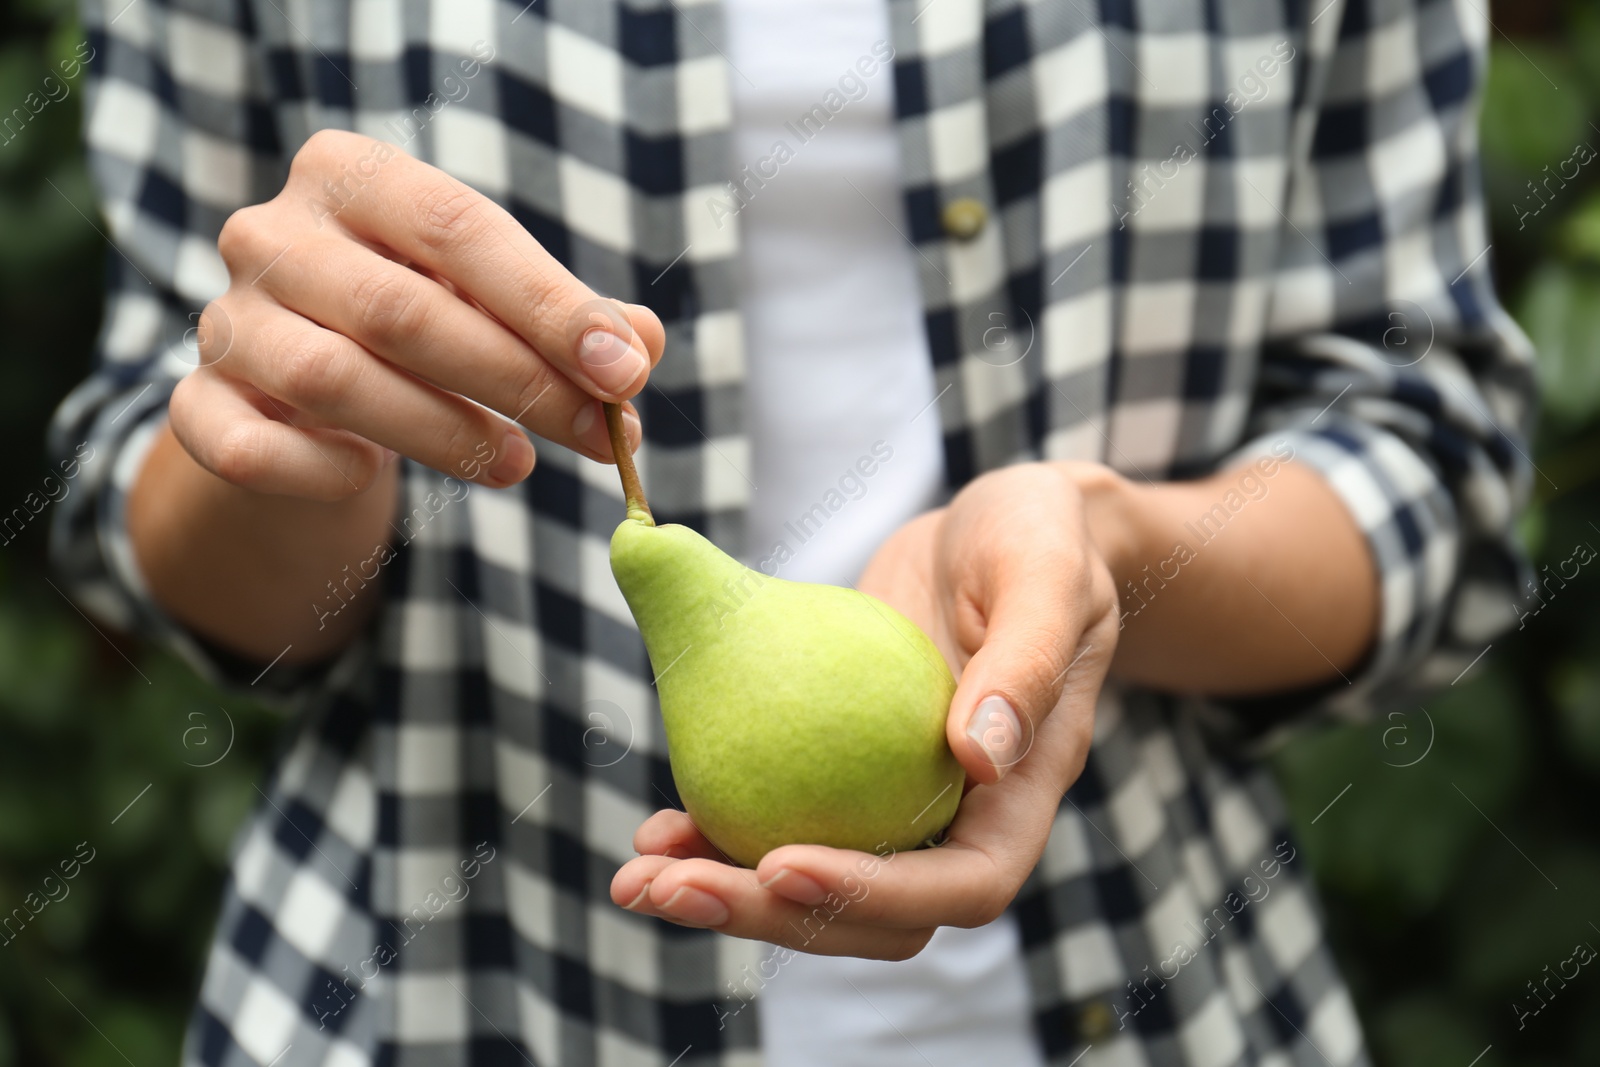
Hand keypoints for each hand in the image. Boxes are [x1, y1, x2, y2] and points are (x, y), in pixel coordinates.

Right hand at [173, 129, 664, 500]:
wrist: (295, 391)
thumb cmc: (417, 328)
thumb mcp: (492, 304)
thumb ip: (569, 321)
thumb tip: (641, 347)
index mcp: (349, 175)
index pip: (462, 230)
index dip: (552, 307)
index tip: (626, 373)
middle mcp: (272, 234)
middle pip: (406, 313)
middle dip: (521, 383)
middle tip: (599, 437)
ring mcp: (226, 321)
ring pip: (337, 382)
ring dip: (446, 434)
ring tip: (517, 465)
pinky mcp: (199, 407)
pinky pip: (258, 450)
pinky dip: (327, 473)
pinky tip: (375, 479)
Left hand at [610, 462, 1127, 959]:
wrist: (999, 529)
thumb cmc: (1040, 540)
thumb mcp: (1048, 576)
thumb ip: (1027, 660)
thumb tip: (978, 754)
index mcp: (1018, 795)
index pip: (964, 884)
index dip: (874, 895)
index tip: (784, 864)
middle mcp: (958, 819)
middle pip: (873, 914)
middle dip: (771, 915)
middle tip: (669, 889)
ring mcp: (898, 803)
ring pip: (816, 885)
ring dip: (727, 893)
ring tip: (638, 879)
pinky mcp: (844, 773)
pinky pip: (782, 819)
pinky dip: (719, 834)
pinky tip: (655, 827)